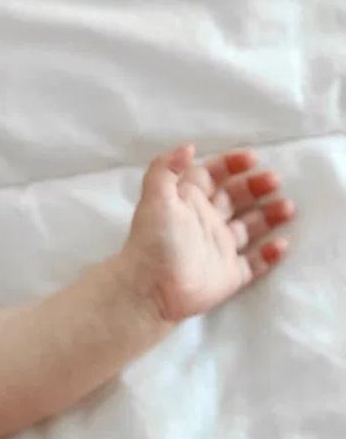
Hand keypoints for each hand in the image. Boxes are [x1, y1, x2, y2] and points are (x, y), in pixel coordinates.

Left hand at [119, 143, 296, 324]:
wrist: (150, 291)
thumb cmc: (153, 241)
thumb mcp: (155, 197)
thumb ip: (167, 167)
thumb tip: (188, 147)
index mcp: (190, 201)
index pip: (214, 176)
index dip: (232, 164)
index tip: (252, 158)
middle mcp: (206, 222)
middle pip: (236, 198)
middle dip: (256, 187)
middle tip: (274, 181)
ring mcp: (218, 249)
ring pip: (249, 228)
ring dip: (269, 216)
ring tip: (288, 207)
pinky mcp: (227, 276)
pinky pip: (253, 264)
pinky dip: (269, 255)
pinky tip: (282, 244)